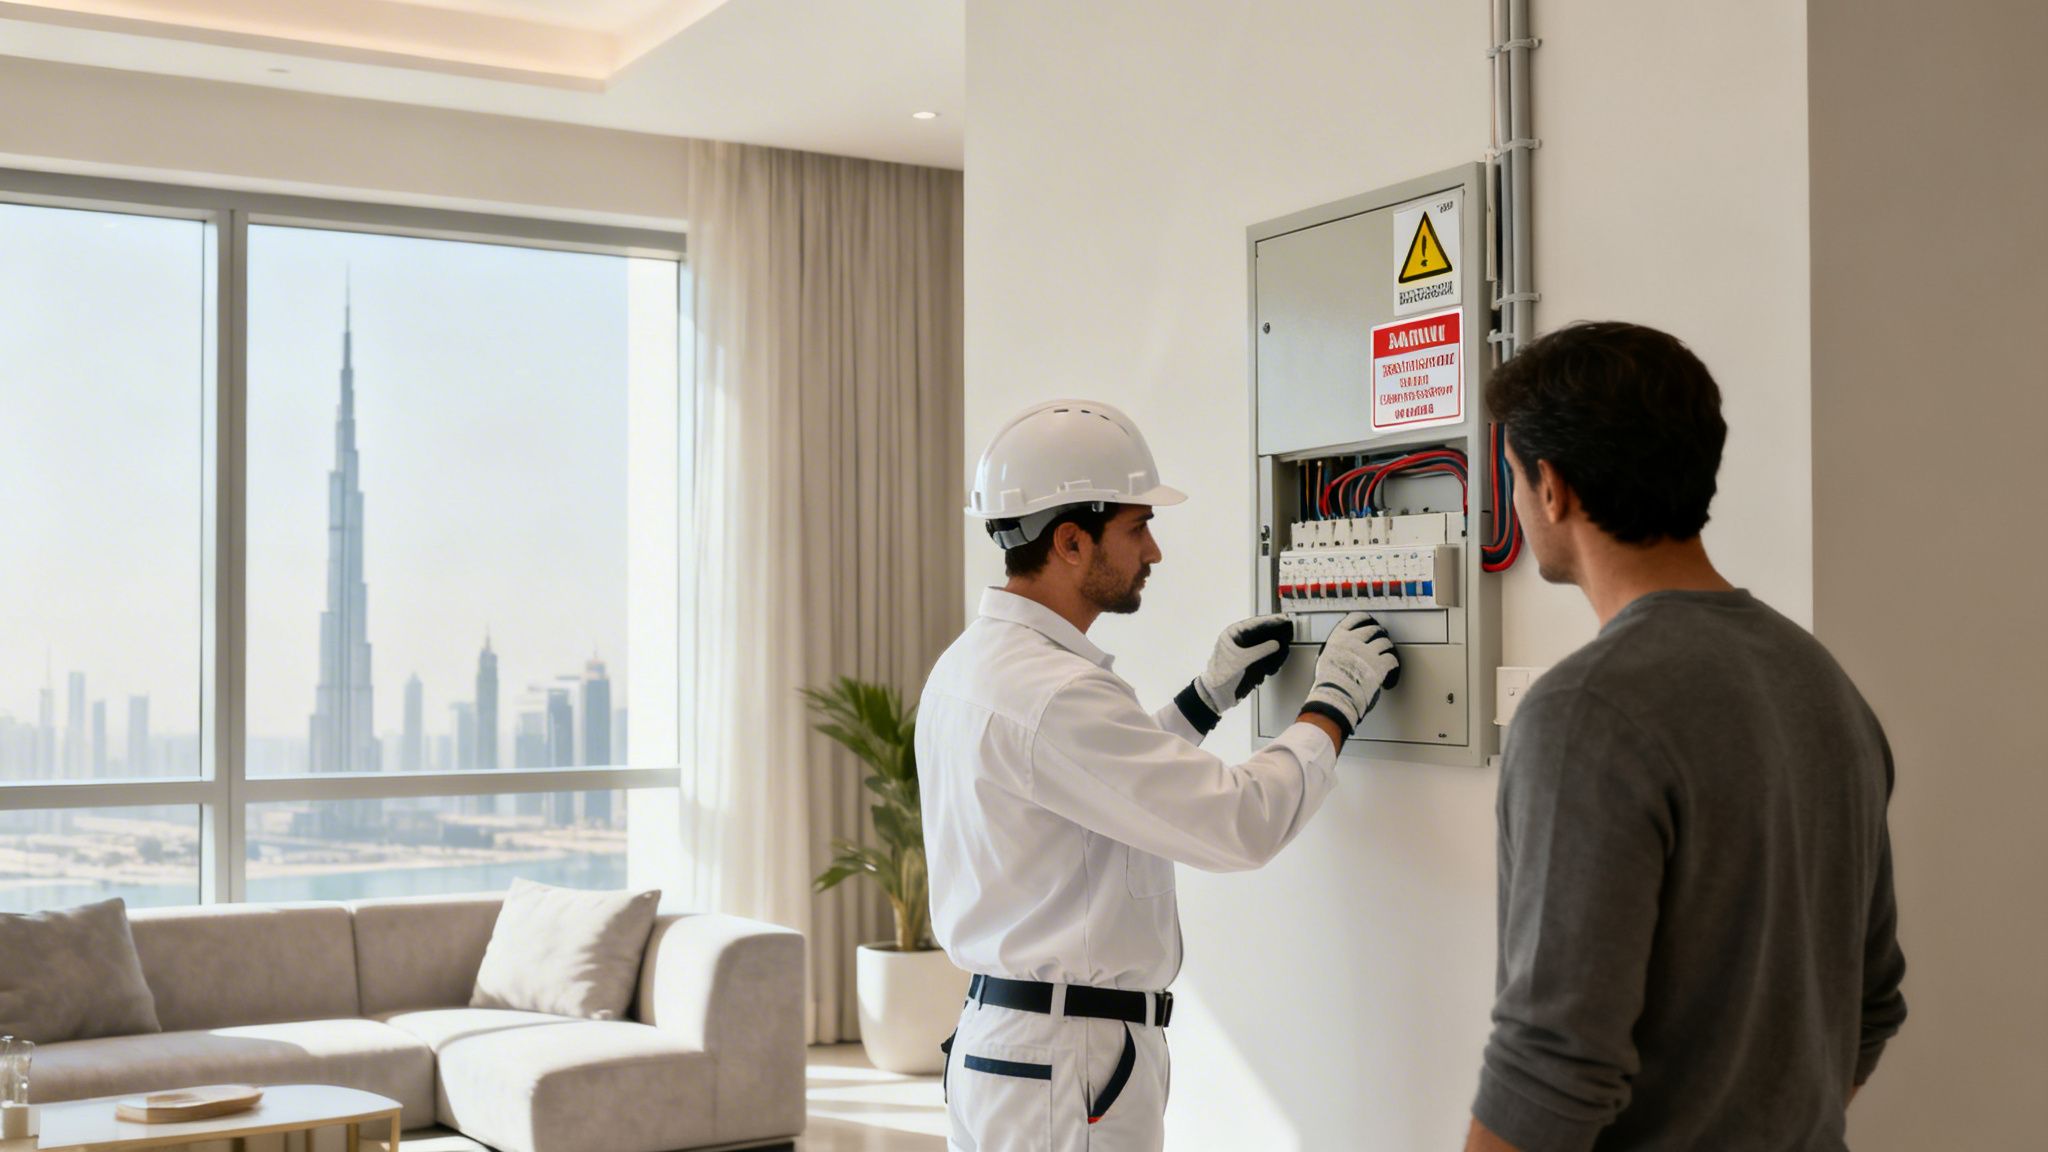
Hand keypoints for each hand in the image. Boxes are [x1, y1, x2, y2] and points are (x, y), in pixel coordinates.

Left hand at [1194, 614, 1294, 712]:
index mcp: (1231, 634)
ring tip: (1283, 636)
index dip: (1268, 620)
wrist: (1216, 693)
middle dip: (1270, 629)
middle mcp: (1236, 639)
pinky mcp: (1244, 659)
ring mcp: (1240, 649)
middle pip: (1256, 631)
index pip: (1252, 623)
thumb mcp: (1243, 660)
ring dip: (1269, 639)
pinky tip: (1276, 649)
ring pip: (1258, 640)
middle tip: (1285, 626)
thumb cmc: (1223, 674)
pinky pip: (1258, 650)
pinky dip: (1266, 650)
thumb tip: (1275, 644)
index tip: (1281, 618)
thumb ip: (1260, 650)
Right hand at [1299, 613, 1399, 736]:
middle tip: (1380, 634)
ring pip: (1384, 642)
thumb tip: (1338, 655)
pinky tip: (1392, 665)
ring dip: (1387, 646)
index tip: (1367, 619)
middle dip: (1378, 632)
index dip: (1363, 618)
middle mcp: (1355, 641)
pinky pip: (1391, 659)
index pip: (1354, 619)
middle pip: (1372, 629)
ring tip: (1387, 649)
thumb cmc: (1327, 682)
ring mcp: (1368, 652)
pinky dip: (1393, 662)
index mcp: (1339, 638)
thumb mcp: (1325, 659)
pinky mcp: (1379, 664)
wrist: (1336, 694)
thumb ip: (1335, 652)